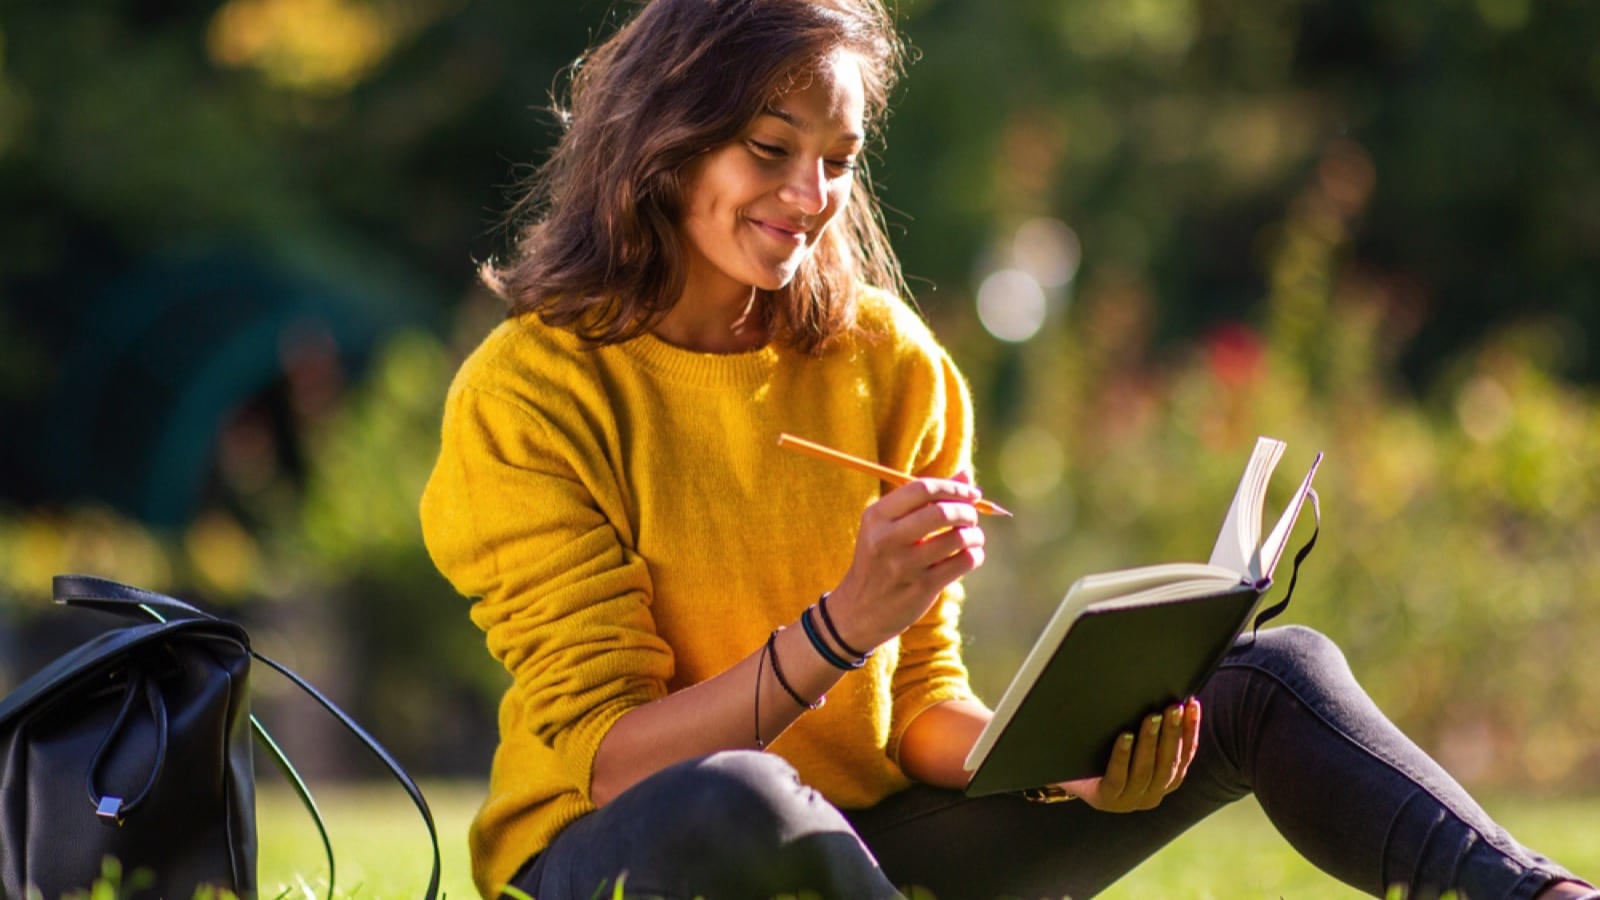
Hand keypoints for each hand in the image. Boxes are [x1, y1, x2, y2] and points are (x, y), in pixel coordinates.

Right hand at [827, 476, 986, 647]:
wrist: (859, 610)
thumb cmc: (881, 558)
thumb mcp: (889, 525)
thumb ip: (925, 499)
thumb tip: (966, 475)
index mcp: (876, 516)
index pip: (922, 488)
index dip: (953, 487)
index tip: (970, 493)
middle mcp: (887, 538)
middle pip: (941, 512)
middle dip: (967, 511)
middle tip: (972, 516)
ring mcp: (904, 565)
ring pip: (958, 538)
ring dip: (975, 535)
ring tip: (973, 537)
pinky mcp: (921, 588)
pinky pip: (963, 562)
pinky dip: (974, 555)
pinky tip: (970, 556)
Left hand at [1060, 699, 1201, 812]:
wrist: (1068, 775)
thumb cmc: (1104, 754)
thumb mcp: (1133, 744)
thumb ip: (1152, 730)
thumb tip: (1170, 698)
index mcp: (1163, 782)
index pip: (1184, 756)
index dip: (1190, 730)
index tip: (1192, 705)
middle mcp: (1151, 794)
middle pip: (1168, 763)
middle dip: (1172, 733)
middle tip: (1173, 708)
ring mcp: (1129, 800)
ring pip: (1145, 770)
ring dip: (1150, 741)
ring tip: (1152, 717)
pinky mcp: (1105, 799)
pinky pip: (1117, 777)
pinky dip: (1122, 756)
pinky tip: (1124, 736)